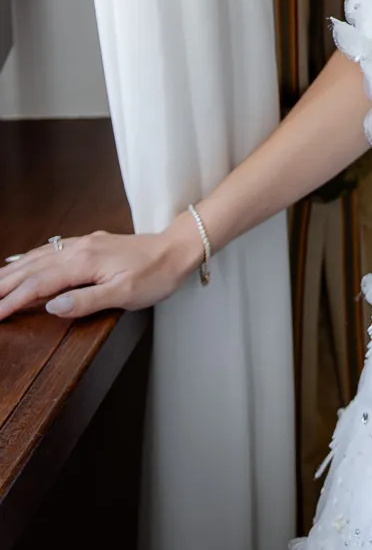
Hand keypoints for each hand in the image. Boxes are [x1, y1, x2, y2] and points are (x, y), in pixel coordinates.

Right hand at [0, 218, 203, 323]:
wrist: (177, 249)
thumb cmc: (155, 274)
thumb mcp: (123, 294)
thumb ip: (85, 300)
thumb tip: (51, 306)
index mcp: (84, 262)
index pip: (39, 284)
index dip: (14, 300)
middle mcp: (79, 249)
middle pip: (32, 267)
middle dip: (5, 283)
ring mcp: (84, 243)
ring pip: (39, 256)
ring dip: (14, 270)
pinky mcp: (90, 243)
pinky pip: (51, 250)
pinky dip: (31, 258)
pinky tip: (24, 260)